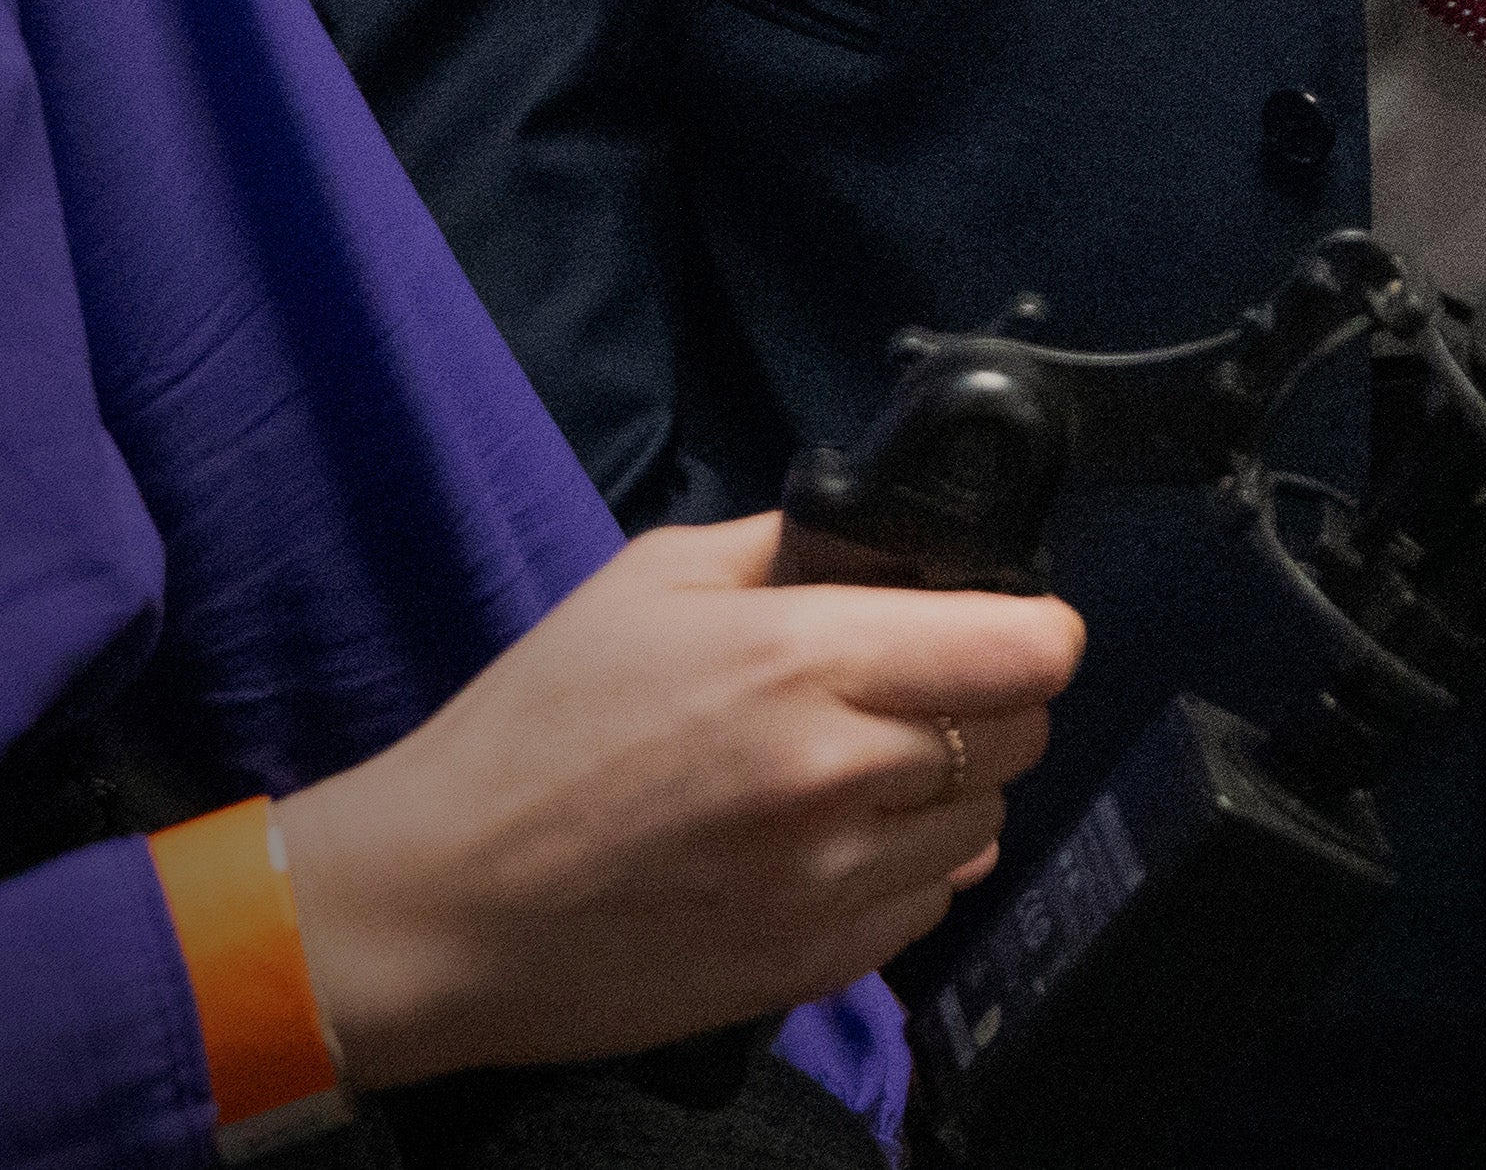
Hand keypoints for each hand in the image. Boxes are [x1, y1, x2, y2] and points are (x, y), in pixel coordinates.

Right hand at [268, 516, 1083, 1089]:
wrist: (431, 906)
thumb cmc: (531, 732)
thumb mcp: (652, 584)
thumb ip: (796, 547)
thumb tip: (897, 543)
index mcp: (805, 663)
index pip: (1031, 646)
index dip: (1027, 626)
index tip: (991, 625)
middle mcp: (839, 776)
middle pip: (1020, 730)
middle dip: (982, 702)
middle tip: (900, 697)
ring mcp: (831, 883)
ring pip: (985, 821)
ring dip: (943, 792)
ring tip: (848, 777)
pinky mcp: (812, 965)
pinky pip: (928, 902)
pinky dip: (901, 871)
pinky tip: (822, 848)